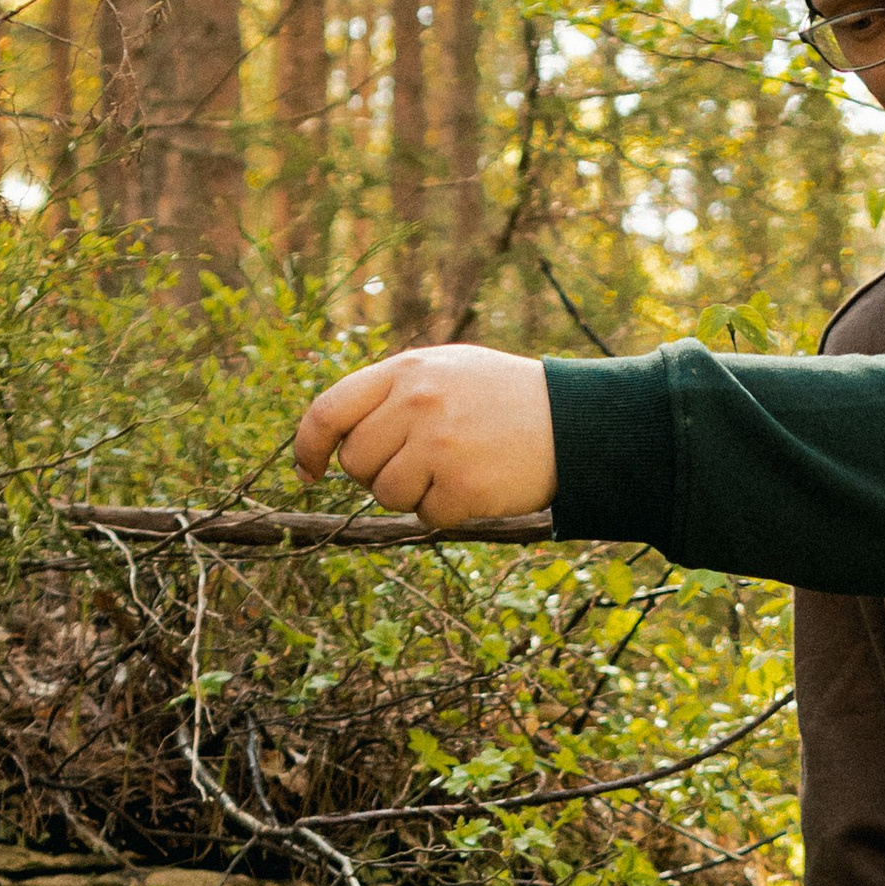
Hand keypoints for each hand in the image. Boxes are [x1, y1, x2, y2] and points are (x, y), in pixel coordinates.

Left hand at [292, 342, 557, 519]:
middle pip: (356, 463)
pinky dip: (447, 511)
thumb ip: (392, 392)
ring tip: (453, 470)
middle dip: (378, 473)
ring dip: (413, 494)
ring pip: (386, 494)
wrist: (575, 420)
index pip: (329, 411)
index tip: (309, 471)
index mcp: (406, 370)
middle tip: (419, 465)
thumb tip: (335, 436)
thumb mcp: (446, 369)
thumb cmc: (504, 397)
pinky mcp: (462, 486)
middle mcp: (416, 404)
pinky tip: (477, 486)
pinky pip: (426, 516)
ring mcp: (439, 445)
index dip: (308, 446)